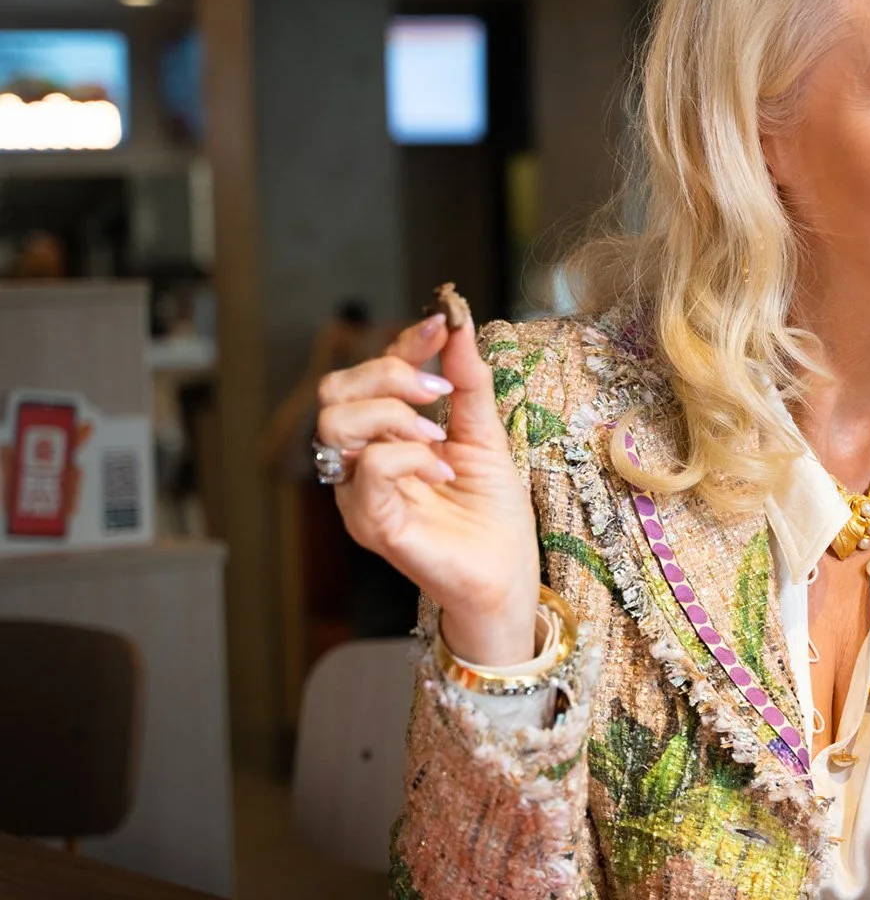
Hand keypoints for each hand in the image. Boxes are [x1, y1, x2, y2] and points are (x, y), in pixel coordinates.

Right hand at [321, 313, 539, 664]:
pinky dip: (409, 457)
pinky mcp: (370, 522)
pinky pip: (368, 468)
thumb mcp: (486, 435)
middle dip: (387, 373)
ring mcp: (359, 492)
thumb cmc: (492, 514)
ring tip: (438, 437)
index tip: (441, 324)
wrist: (506, 575)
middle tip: (438, 393)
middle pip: (334, 389)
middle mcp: (362, 461)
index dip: (403, 342)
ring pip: (336, 423)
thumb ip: (468, 383)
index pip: (370, 373)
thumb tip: (458, 326)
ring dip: (394, 415)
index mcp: (386, 436)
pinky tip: (444, 469)